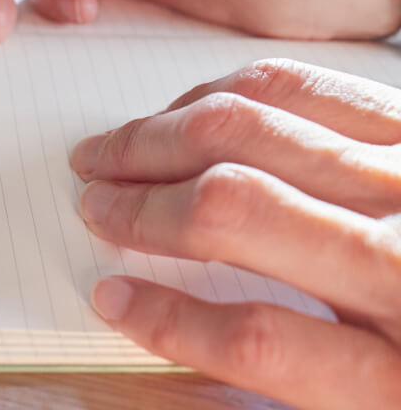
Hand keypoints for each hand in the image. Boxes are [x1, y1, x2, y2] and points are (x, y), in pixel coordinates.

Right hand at [69, 58, 400, 408]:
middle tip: (90, 200)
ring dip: (163, 134)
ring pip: (254, 125)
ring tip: (112, 147)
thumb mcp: (397, 402)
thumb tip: (178, 324)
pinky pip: (306, 83)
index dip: (168, 321)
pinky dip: (230, 91)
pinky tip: (191, 106)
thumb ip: (303, 370)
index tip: (110, 298)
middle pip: (234, 205)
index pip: (259, 339)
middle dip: (141, 202)